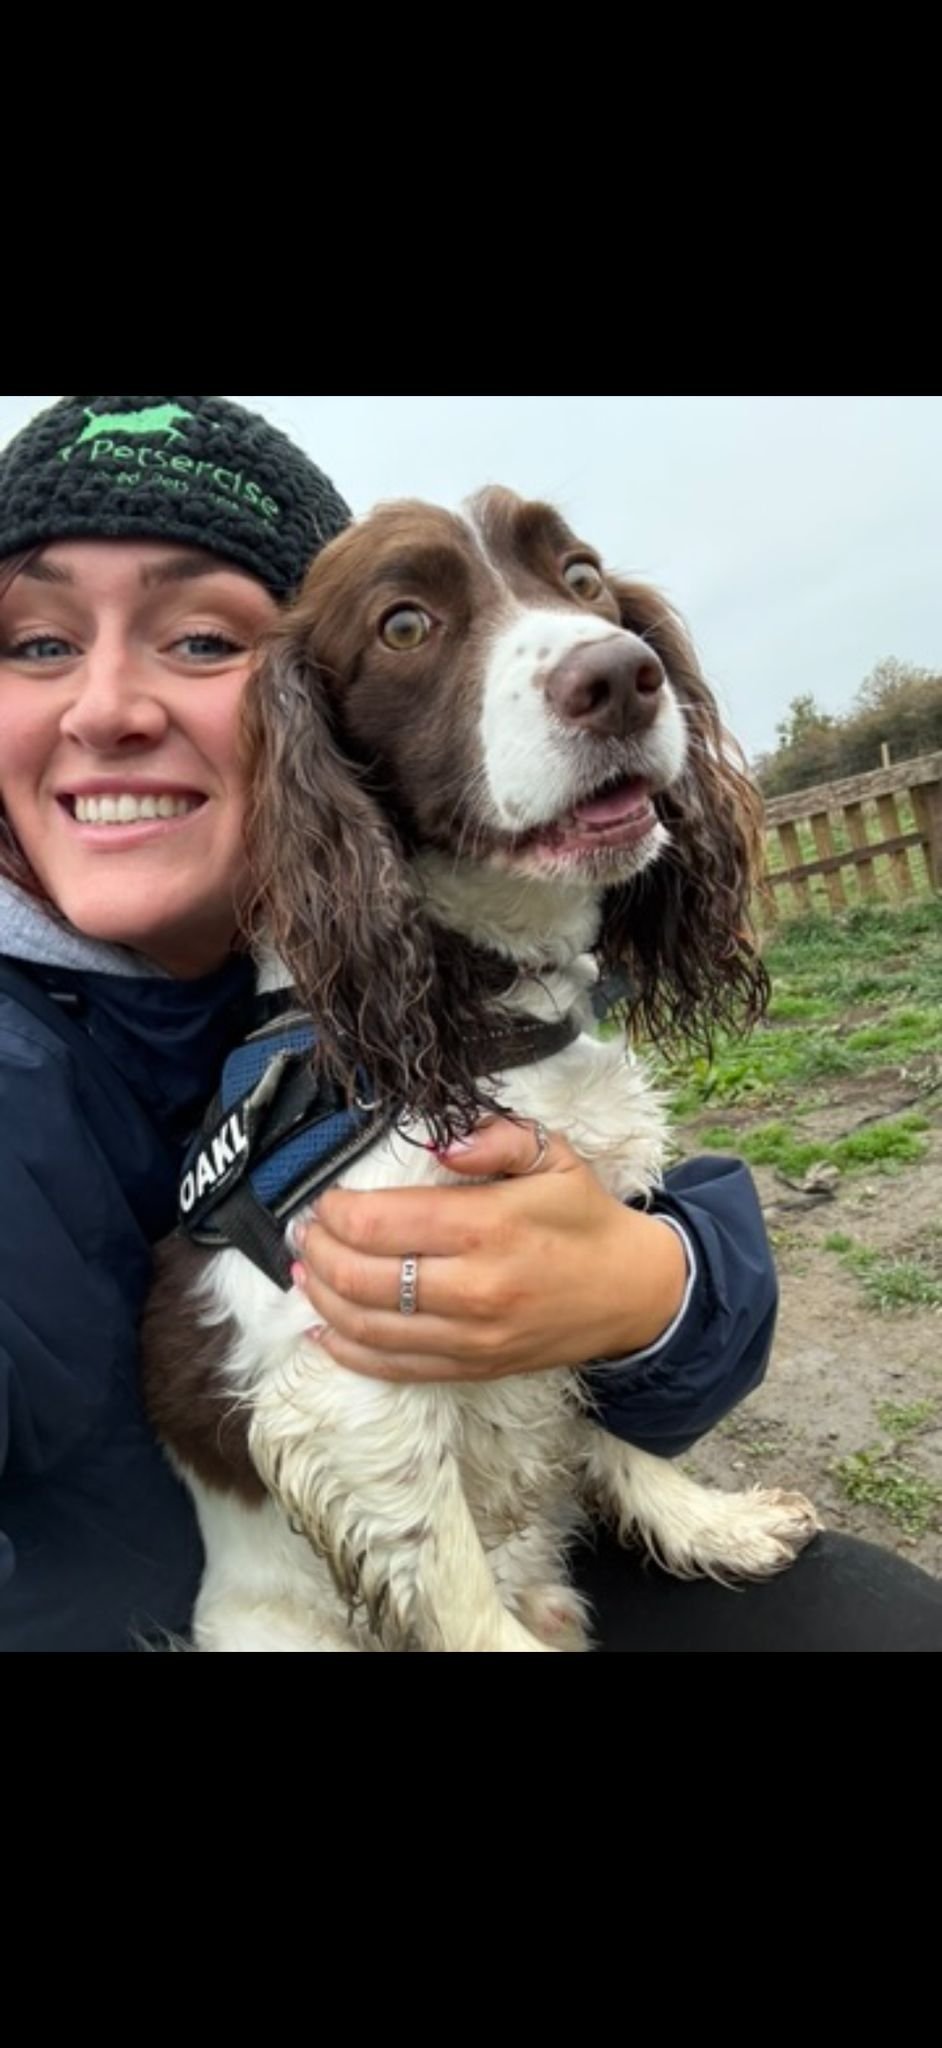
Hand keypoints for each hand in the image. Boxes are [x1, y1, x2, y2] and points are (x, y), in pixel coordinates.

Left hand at [291, 1117, 687, 1382]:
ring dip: (322, 1299)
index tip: (328, 1200)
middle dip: (319, 1252)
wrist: (632, 1292)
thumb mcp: (553, 1156)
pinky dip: (348, 1351)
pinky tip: (323, 1329)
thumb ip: (496, 1138)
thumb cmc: (584, 1217)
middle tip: (306, 1232)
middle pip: (362, 1278)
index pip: (379, 1225)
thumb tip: (441, 1142)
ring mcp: (471, 1337)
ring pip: (368, 1327)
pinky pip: (394, 1367)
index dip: (337, 1212)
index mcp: (487, 1227)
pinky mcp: (472, 1368)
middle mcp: (473, 1288)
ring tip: (304, 1271)